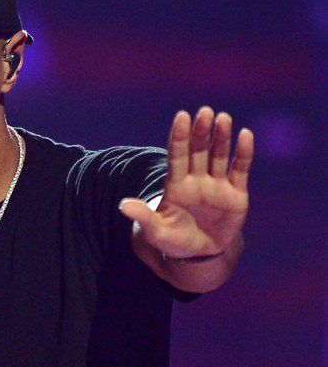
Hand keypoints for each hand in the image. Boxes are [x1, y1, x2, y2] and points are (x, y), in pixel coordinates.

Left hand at [120, 107, 252, 258]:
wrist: (200, 254)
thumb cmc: (174, 240)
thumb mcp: (156, 231)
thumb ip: (143, 216)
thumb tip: (122, 205)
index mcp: (176, 184)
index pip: (176, 155)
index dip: (179, 136)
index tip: (181, 116)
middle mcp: (196, 179)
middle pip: (198, 150)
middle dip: (200, 132)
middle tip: (204, 112)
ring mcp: (216, 184)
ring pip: (219, 155)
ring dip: (221, 137)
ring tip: (223, 118)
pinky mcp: (236, 193)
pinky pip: (239, 169)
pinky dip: (243, 153)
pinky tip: (245, 135)